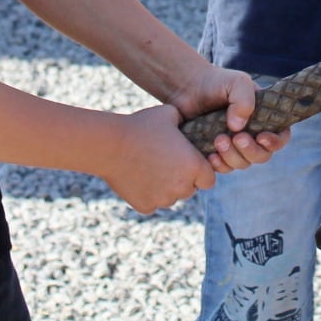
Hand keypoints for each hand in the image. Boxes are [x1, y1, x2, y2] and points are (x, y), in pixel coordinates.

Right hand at [101, 104, 218, 213]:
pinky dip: (147, 194)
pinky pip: (152, 203)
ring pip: (170, 198)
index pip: (209, 180)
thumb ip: (185, 121)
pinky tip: (138, 177)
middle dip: (182, 180)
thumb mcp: (169, 113)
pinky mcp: (145, 207)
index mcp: (194, 167)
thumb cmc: (142, 126)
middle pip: (190, 190)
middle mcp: (182, 187)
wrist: (111, 144)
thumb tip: (190, 120)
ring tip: (150, 168)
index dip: (201, 172)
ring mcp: (163, 199)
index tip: (190, 164)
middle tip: (167, 164)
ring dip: (165, 188)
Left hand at [166, 67, 287, 173]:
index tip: (262, 137)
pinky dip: (220, 165)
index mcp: (263, 118)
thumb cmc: (217, 82)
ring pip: (243, 163)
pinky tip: (211, 156)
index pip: (280, 137)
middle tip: (237, 138)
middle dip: (251, 151)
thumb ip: (244, 100)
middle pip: (262, 155)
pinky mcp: (216, 154)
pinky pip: (223, 168)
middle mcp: (251, 135)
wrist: (188, 87)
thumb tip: (238, 128)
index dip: (275, 142)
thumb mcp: (236, 82)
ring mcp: (234, 146)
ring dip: (233, 156)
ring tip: (219, 140)